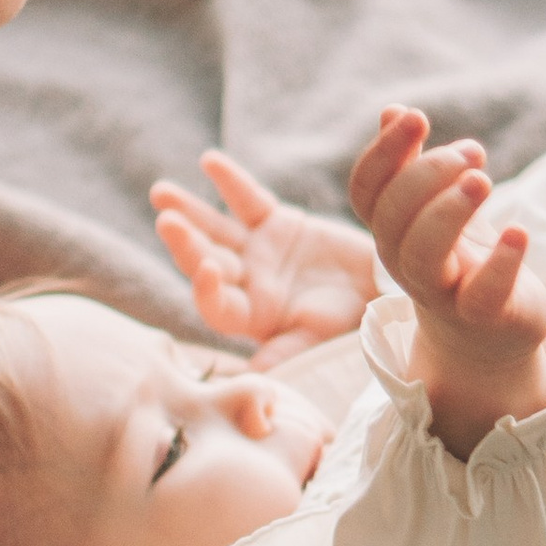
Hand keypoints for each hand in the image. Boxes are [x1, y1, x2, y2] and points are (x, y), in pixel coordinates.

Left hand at [150, 149, 378, 347]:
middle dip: (187, 243)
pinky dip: (229, 182)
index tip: (206, 270)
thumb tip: (253, 384)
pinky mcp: (276, 223)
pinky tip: (208, 161)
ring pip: (217, 229)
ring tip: (160, 193)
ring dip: (190, 211)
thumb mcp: (320, 341)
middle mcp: (248, 284)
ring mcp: (258, 252)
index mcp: (254, 317)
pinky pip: (248, 200)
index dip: (207, 290)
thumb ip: (285, 355)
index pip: (218, 304)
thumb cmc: (355, 324)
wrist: (385, 289)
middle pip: (210, 261)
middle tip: (167, 222)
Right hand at [348, 105, 545, 448]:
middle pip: (393, 219)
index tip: (416, 117)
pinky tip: (518, 231)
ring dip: (449, 211)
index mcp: (392, 232)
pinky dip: (501, 263)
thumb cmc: (460, 262)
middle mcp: (406, 263)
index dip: (383, 153)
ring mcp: (443, 293)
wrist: (490, 339)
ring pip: (424, 256)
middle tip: (470, 152)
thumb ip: (413, 164)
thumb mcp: (436, 210)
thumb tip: (393, 110)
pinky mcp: (484, 316)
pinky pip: (482, 295)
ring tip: (481, 179)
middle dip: (426, 175)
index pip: (365, 192)